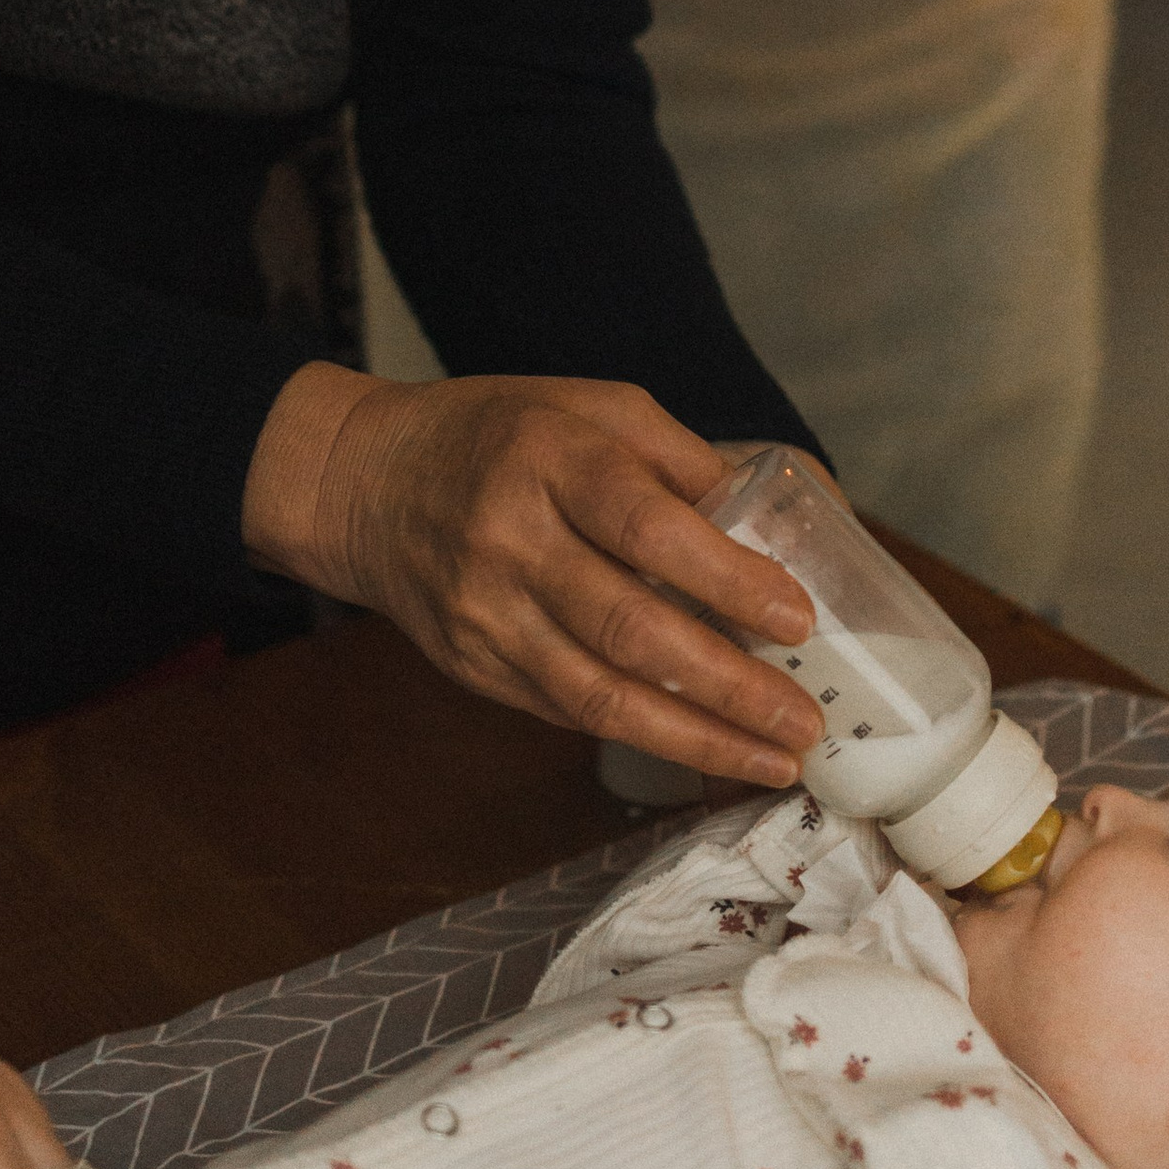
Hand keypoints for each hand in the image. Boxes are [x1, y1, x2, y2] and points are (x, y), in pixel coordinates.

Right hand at [243, 366, 822, 781]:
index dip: (727, 579)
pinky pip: (567, 712)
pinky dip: (642, 736)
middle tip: (802, 722)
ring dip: (696, 738)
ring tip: (770, 761)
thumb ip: (682, 460)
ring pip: (599, 695)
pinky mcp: (473, 666)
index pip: (648, 525)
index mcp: (551, 458)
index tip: (797, 617)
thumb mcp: (592, 407)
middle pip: (629, 627)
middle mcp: (511, 540)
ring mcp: (485, 613)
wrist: (366, 483)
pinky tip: (703, 749)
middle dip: (728, 685)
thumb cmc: (501, 435)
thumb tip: (788, 515)